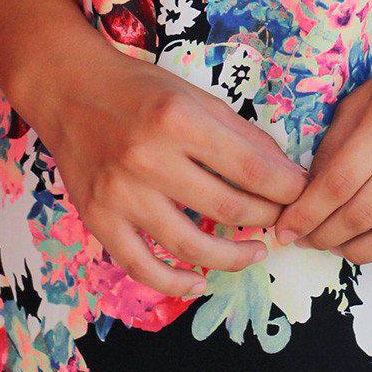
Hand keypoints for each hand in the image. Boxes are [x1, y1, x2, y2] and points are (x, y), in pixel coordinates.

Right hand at [37, 35, 309, 297]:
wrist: (68, 88)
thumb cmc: (138, 88)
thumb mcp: (193, 95)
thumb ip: (238, 134)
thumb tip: (283, 173)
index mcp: (178, 119)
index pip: (250, 168)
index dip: (286, 189)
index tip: (303, 195)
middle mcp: (149, 158)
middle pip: (227, 207)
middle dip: (266, 219)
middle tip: (281, 221)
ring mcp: (121, 194)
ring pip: (190, 245)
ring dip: (232, 257)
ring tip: (255, 253)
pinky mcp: (98, 219)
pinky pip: (142, 266)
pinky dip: (174, 283)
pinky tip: (199, 282)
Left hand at [270, 36, 371, 280]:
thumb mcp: (368, 94)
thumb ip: (337, 139)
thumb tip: (310, 190)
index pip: (337, 182)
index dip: (306, 214)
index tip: (285, 230)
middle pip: (361, 214)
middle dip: (324, 236)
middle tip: (308, 241)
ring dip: (359, 253)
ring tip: (340, 249)